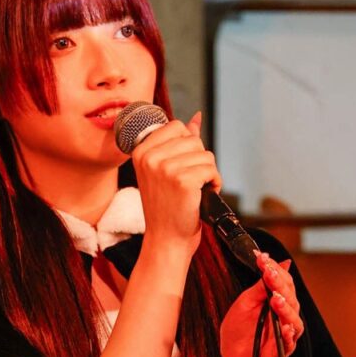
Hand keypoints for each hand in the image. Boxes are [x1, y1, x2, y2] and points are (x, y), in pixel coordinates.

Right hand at [132, 110, 221, 254]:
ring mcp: (165, 169)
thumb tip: (196, 118)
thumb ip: (179, 142)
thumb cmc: (166, 207)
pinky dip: (214, 183)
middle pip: (193, 139)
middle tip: (188, 183)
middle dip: (198, 160)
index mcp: (141, 151)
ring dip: (207, 173)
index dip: (186, 147)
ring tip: (194, 190)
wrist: (166, 239)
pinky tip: (202, 195)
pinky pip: (211, 169)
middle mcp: (150, 158)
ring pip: (205, 154)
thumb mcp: (165, 171)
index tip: (179, 169)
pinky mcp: (182, 181)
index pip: (176, 127)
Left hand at [219, 251, 304, 356]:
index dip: (274, 270)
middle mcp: (284, 317)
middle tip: (269, 273)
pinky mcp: (281, 353)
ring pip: (294, 319)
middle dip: (280, 284)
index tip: (263, 259)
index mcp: (275, 303)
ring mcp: (285, 335)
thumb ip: (258, 289)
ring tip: (276, 299)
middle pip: (291, 297)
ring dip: (286, 308)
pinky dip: (288, 335)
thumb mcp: (243, 306)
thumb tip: (274, 264)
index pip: (283, 283)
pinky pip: (289, 343)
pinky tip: (284, 327)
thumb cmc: (237, 335)